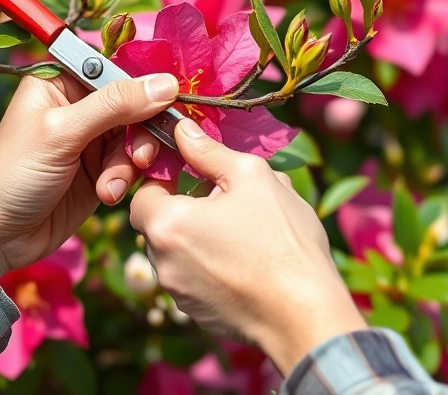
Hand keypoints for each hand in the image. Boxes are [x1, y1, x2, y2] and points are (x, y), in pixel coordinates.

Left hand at [0, 72, 177, 277]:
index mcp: (62, 82)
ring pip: (137, 138)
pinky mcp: (101, 172)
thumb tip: (166, 82)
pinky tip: (108, 196)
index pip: (116, 69)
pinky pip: (131, 166)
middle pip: (134, 105)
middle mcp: (80, 106)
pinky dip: (125, 181)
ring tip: (111, 187)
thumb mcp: (62, 133)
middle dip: (140, 133)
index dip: (145, 85)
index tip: (169, 101)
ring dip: (130, 163)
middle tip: (139, 158)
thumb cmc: (13, 174)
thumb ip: (114, 105)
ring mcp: (92, 140)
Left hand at [129, 119, 366, 374]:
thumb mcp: (251, 177)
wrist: (306, 315)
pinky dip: (212, 267)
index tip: (193, 173)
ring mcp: (178, 294)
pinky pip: (195, 279)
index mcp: (167, 224)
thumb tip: (184, 131)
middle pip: (160, 225)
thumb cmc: (281, 240)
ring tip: (246, 233)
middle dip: (187, 209)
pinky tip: (249, 262)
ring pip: (179, 253)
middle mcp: (162, 263)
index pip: (142, 193)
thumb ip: (210, 151)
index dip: (165, 179)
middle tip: (227, 201)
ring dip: (201, 238)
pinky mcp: (198, 315)